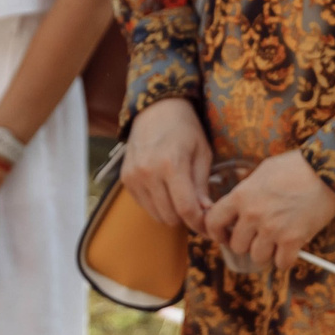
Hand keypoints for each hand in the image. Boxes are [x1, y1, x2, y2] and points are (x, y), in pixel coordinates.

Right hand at [122, 97, 212, 231]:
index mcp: (172, 165)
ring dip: (171, 213)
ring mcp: (134, 177)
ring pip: (156, 215)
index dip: (199, 223)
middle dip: (186, 218)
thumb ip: (202, 185)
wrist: (156, 109)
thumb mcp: (202, 153)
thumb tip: (206, 213)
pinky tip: (165, 189)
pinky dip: (157, 204)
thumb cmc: (185, 129)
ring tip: (181, 199)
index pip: (186, 209)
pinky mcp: (125, 179)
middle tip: (197, 209)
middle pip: (170, 217)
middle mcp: (148, 173)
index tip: (209, 225)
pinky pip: (144, 206)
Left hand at [205, 150, 334, 270]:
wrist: (327, 170)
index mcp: (241, 196)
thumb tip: (238, 204)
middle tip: (258, 237)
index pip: (213, 222)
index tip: (224, 235)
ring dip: (266, 252)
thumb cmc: (296, 166)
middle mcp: (252, 215)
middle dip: (246, 243)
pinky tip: (291, 249)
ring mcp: (272, 229)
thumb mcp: (263, 171)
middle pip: (236, 246)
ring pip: (257, 257)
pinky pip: (282, 263)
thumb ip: (247, 189)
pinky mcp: (293, 240)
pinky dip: (286, 259)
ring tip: (277, 241)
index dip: (216, 232)